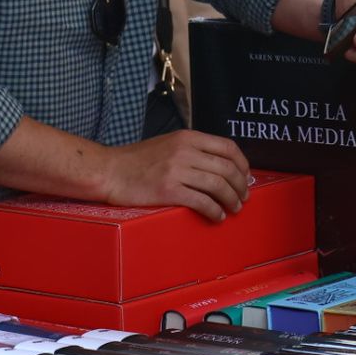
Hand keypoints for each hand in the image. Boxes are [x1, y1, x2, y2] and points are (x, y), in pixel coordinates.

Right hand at [96, 129, 250, 222]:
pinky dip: (214, 211)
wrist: (109, 171)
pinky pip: (201, 202)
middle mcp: (185, 151)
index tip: (246, 177)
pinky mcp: (168, 190)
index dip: (242, 163)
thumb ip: (191, 149)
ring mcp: (176, 170)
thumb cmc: (137, 160)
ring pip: (218, 185)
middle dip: (240, 186)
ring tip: (233, 209)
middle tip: (243, 198)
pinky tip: (217, 217)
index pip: (227, 147)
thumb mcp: (168, 143)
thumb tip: (218, 165)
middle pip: (227, 168)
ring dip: (231, 200)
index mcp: (187, 137)